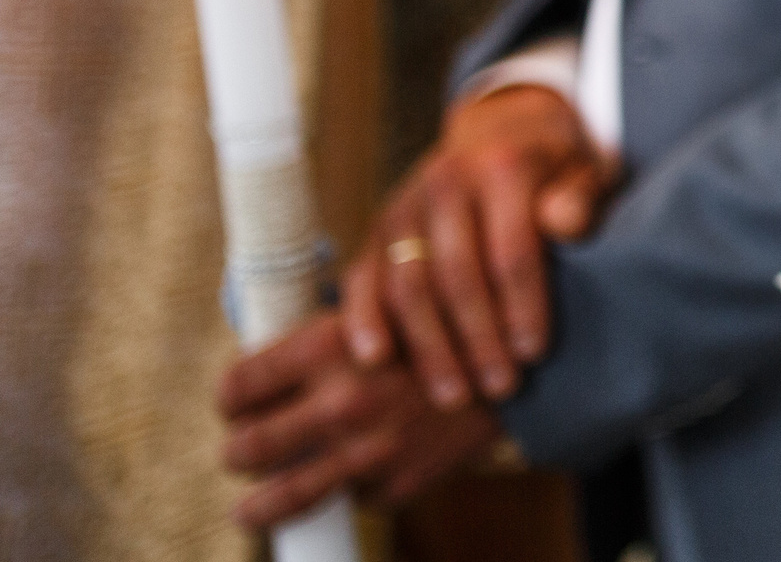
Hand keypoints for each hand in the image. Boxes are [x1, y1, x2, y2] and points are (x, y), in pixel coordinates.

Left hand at [219, 312, 500, 528]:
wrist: (517, 362)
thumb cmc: (439, 327)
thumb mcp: (375, 307)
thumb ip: (315, 341)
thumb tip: (260, 375)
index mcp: (327, 348)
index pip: (235, 388)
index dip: (229, 399)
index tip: (237, 405)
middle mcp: (340, 402)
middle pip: (241, 448)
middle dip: (236, 450)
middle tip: (243, 449)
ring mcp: (367, 451)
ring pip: (274, 499)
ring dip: (255, 506)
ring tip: (250, 508)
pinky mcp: (393, 485)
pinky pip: (345, 500)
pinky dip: (342, 491)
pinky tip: (349, 476)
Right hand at [343, 85, 617, 407]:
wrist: (504, 126)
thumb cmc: (556, 164)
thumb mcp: (586, 170)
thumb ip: (581, 199)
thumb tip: (567, 227)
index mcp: (503, 167)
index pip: (510, 249)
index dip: (522, 306)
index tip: (535, 353)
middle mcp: (446, 183)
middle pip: (456, 274)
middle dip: (477, 338)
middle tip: (500, 388)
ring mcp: (405, 206)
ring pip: (408, 283)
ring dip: (429, 345)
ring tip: (454, 394)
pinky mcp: (378, 228)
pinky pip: (362, 277)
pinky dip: (364, 319)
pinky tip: (376, 359)